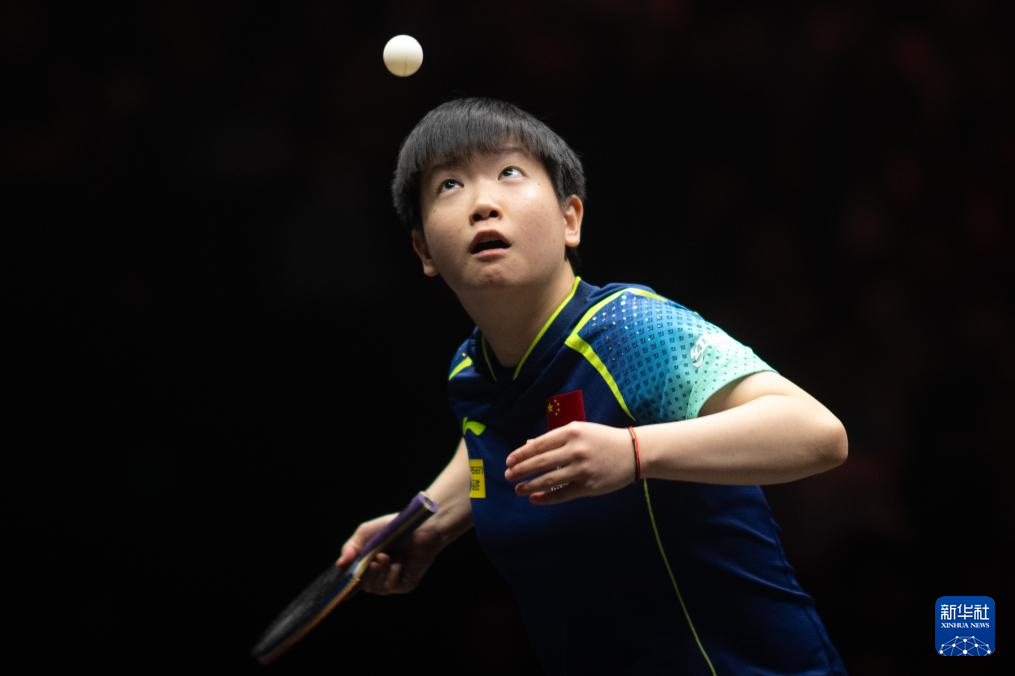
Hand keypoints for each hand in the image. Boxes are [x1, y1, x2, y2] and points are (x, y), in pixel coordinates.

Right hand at [336, 513, 443, 594]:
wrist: (420, 527)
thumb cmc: (393, 527)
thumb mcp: (366, 533)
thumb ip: (351, 547)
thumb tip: (339, 564)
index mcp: (366, 563)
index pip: (351, 580)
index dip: (345, 585)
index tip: (339, 588)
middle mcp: (378, 574)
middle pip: (362, 586)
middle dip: (364, 576)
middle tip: (371, 562)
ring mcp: (391, 580)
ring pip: (375, 588)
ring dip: (377, 573)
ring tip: (385, 557)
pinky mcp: (404, 584)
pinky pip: (390, 586)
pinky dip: (391, 575)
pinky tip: (398, 563)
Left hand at [503, 421, 635, 504]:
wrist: (634, 452)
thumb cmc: (602, 439)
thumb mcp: (579, 431)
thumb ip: (554, 439)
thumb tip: (527, 446)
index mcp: (572, 432)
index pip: (539, 444)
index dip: (521, 454)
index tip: (509, 461)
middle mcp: (576, 450)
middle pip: (540, 462)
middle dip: (520, 470)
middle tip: (507, 475)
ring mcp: (582, 469)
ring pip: (549, 480)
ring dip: (530, 485)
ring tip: (518, 489)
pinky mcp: (589, 486)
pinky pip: (562, 493)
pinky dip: (546, 497)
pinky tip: (534, 498)